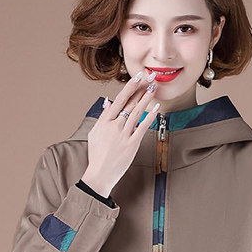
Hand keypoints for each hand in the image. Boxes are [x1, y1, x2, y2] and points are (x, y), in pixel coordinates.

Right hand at [83, 72, 160, 195]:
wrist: (100, 174)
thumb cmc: (97, 155)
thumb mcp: (95, 133)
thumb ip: (102, 116)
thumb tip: (107, 101)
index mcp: (104, 121)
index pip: (119, 99)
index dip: (130, 86)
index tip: (138, 76)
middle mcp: (114, 126)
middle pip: (129, 103)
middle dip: (140, 87)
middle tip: (150, 76)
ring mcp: (123, 135)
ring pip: (136, 112)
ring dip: (146, 98)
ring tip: (153, 87)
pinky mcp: (131, 145)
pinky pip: (142, 127)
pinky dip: (149, 117)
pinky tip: (156, 108)